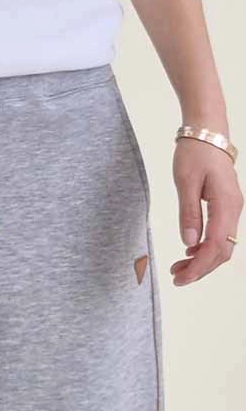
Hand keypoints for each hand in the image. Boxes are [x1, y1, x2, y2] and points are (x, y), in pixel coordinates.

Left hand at [170, 139, 242, 284]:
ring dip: (202, 259)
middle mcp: (234, 210)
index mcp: (226, 205)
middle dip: (201, 268)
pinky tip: (189, 251)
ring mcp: (232, 209)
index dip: (199, 266)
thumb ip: (189, 213)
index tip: (181, 277)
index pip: (215, 246)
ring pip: (222, 245)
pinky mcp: (226, 207)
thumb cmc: (195, 153)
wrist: (207, 133)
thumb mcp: (185, 181)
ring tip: (179, 267)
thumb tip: (189, 243)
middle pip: (222, 252)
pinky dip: (205, 247)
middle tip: (177, 277)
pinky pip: (220, 234)